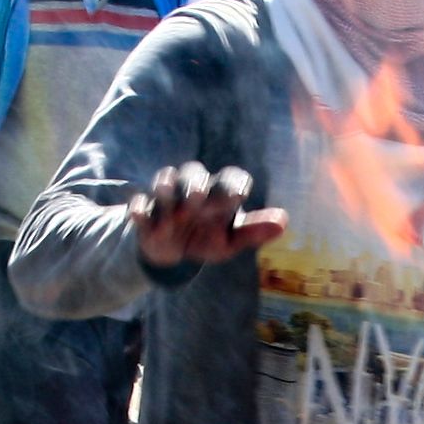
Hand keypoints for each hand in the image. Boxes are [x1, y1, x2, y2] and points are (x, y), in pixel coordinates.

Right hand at [131, 162, 288, 267]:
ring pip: (165, 182)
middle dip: (195, 185)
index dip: (234, 184)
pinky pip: (139, 204)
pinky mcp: (144, 209)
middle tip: (199, 200)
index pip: (231, 177)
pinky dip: (139, 209)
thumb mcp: (230, 240)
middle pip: (193, 173)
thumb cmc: (207, 238)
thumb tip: (284, 222)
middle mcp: (193, 187)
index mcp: (219, 192)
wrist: (172, 251)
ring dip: (168, 193)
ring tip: (174, 212)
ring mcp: (167, 196)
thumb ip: (253, 231)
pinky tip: (139, 217)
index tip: (238, 196)